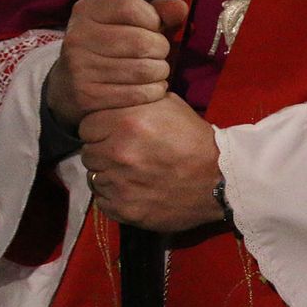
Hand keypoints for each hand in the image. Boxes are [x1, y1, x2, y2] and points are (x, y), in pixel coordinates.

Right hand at [45, 0, 187, 128]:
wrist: (72, 84)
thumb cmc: (114, 45)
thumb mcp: (131, 20)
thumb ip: (160, 11)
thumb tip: (180, 8)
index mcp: (87, 10)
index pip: (129, 6)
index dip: (152, 19)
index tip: (152, 28)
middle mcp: (78, 36)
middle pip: (141, 42)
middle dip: (161, 50)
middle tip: (158, 54)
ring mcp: (78, 67)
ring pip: (143, 70)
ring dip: (160, 72)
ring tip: (156, 71)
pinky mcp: (86, 96)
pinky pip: (136, 94)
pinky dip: (153, 92)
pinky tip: (151, 88)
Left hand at [79, 95, 222, 232]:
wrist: (220, 178)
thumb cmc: (194, 138)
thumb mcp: (170, 105)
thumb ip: (136, 101)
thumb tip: (115, 98)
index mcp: (128, 121)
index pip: (87, 125)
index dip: (102, 128)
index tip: (116, 133)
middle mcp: (118, 152)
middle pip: (88, 152)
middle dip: (104, 151)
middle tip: (126, 153)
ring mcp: (119, 183)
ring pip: (94, 177)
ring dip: (109, 174)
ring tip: (133, 172)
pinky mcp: (124, 209)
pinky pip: (102, 200)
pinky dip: (114, 196)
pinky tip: (134, 189)